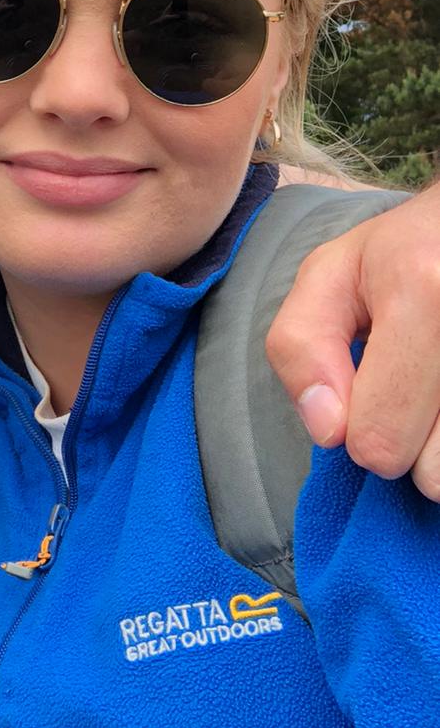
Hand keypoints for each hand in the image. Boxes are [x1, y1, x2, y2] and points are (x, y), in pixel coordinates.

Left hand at [267, 185, 439, 498]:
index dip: (362, 431)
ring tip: (438, 389)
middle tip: (416, 387)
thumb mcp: (329, 275)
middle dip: (415, 444)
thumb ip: (300, 349)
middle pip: (435, 475)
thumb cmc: (404, 252)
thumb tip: (329, 430)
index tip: (371, 389)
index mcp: (424, 290)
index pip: (381, 441)